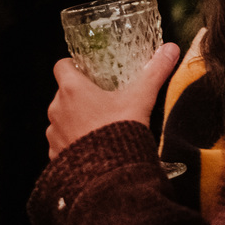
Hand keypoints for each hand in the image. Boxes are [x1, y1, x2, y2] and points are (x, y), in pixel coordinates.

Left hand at [45, 43, 180, 159]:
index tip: (90, 72)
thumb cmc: (120, 131)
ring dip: (77, 119)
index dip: (74, 66)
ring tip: (101, 125)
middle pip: (64, 92)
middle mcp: (57, 109)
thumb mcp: (141, 98)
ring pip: (63, 118)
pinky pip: (63, 142)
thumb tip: (170, 49)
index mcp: (72, 90)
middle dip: (81, 95)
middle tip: (105, 100)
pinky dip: (75, 141)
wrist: (110, 175)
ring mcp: (54, 133)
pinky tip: (94, 146)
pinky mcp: (55, 154)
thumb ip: (155, 72)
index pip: (62, 66)